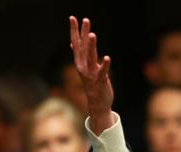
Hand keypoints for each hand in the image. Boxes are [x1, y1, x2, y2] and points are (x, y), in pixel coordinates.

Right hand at [69, 16, 115, 134]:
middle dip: (83, 33)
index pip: (76, 44)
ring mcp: (91, 74)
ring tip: (92, 34)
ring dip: (92, 46)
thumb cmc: (93, 84)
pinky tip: (107, 57)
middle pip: (83, 47)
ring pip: (91, 58)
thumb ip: (80, 55)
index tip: (73, 18)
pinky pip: (102, 72)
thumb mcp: (85, 68)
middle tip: (85, 20)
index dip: (74, 31)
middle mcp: (83, 67)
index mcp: (80, 63)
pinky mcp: (100, 82)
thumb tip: (72, 44)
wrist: (97, 104)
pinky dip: (104, 65)